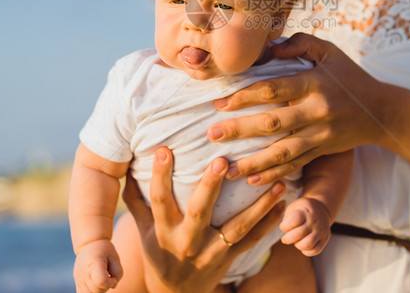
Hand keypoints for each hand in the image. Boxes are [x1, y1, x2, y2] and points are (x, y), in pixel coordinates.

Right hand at [73, 239, 121, 292]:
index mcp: (95, 262)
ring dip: (99, 290)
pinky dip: (91, 292)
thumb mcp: (115, 257)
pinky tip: (95, 284)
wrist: (89, 244)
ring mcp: (79, 278)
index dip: (110, 282)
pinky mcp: (77, 281)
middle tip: (108, 275)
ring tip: (101, 279)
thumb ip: (118, 273)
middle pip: (97, 290)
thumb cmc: (105, 250)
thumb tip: (112, 286)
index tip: (112, 276)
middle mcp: (84, 271)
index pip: (101, 281)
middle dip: (106, 286)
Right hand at [122, 147, 286, 292]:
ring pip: (237, 228)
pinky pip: (253, 241)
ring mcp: (210, 253)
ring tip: (277, 182)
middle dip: (210, 186)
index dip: (160, 175)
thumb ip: (137, 199)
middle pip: (199, 211)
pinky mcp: (229, 259)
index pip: (159, 199)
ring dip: (259, 205)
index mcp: (163, 230)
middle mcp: (186, 242)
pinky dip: (270, 222)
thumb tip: (126, 165)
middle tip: (223, 160)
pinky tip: (284, 202)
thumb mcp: (145, 229)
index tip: (165, 149)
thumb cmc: (158, 252)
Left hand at [208, 33, 386, 184]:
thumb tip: (270, 46)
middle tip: (211, 133)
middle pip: (272, 123)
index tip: (219, 103)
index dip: (244, 96)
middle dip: (239, 130)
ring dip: (252, 161)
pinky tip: (252, 180)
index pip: (273, 90)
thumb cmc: (349, 76)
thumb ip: (300, 43)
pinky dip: (274, 174)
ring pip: (282, 152)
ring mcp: (321, 135)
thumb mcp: (330, 52)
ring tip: (226, 168)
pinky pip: (295, 165)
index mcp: (314, 84)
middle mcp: (317, 111)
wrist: (382, 110)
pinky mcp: (323, 151)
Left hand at [279, 196, 332, 256]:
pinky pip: (315, 251)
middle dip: (288, 239)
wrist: (322, 210)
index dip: (285, 226)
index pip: (294, 220)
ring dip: (298, 245)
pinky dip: (306, 251)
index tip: (283, 226)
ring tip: (296, 241)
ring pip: (307, 244)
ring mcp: (320, 231)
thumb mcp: (294, 207)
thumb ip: (288, 218)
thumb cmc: (303, 211)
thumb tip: (285, 232)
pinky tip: (303, 245)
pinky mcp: (325, 239)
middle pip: (299, 234)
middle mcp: (314, 221)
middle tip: (285, 238)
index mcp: (305, 212)